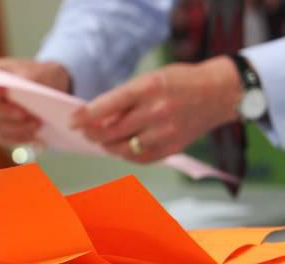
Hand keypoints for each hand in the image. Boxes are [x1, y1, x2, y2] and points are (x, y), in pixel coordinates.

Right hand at [0, 57, 71, 148]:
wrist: (49, 88)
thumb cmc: (43, 75)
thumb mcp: (41, 72)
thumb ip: (31, 77)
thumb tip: (25, 86)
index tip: (3, 90)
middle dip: (10, 115)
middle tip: (28, 115)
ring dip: (18, 129)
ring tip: (37, 125)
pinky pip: (4, 138)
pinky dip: (19, 139)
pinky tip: (35, 137)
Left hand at [70, 56, 242, 162]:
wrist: (218, 92)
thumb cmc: (178, 83)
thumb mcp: (149, 79)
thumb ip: (123, 99)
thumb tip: (95, 121)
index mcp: (148, 87)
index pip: (106, 105)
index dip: (85, 116)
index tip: (71, 122)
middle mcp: (156, 111)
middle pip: (110, 131)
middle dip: (92, 134)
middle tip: (86, 132)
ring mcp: (165, 132)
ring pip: (122, 149)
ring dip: (108, 146)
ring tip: (105, 139)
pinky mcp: (172, 148)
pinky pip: (139, 158)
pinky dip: (126, 154)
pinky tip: (124, 146)